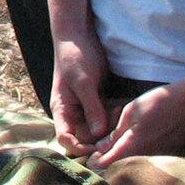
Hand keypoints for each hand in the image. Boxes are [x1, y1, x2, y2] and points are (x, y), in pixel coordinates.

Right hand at [48, 30, 112, 156]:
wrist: (78, 36)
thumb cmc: (75, 57)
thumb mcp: (84, 82)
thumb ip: (91, 108)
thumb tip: (98, 134)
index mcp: (62, 109)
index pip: (65, 138)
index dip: (78, 148)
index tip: (97, 149)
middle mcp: (72, 111)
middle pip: (85, 136)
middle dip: (101, 135)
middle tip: (117, 123)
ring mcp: (84, 106)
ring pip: (97, 127)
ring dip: (110, 125)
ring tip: (120, 112)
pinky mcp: (96, 100)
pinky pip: (105, 115)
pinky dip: (113, 115)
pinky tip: (121, 107)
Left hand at [91, 73, 184, 167]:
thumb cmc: (163, 102)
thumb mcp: (131, 112)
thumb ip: (115, 134)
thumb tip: (101, 149)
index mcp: (134, 148)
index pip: (107, 166)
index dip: (95, 163)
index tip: (90, 159)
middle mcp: (150, 161)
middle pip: (123, 171)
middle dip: (111, 166)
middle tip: (103, 155)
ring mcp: (165, 162)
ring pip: (139, 169)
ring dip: (128, 164)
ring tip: (122, 151)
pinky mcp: (177, 160)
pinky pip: (155, 166)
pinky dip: (146, 161)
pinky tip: (146, 148)